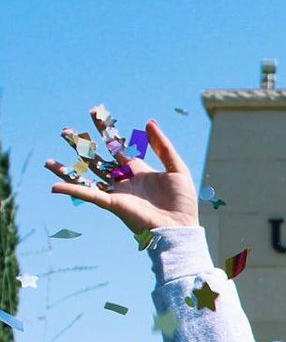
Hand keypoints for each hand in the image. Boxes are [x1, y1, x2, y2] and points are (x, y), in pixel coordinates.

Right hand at [46, 109, 198, 234]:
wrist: (180, 227)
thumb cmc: (182, 202)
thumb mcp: (176, 168)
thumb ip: (163, 146)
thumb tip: (148, 122)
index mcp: (139, 171)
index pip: (117, 147)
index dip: (106, 131)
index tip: (94, 114)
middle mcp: (125, 181)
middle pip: (98, 159)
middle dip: (81, 146)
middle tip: (65, 132)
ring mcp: (117, 192)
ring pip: (87, 177)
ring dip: (67, 169)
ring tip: (47, 161)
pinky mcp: (113, 204)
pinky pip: (88, 195)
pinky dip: (71, 190)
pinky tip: (54, 186)